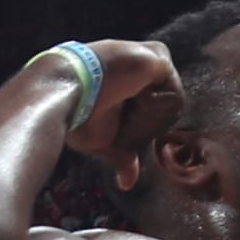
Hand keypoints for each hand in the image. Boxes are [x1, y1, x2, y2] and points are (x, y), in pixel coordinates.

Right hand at [61, 40, 184, 190]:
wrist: (65, 93)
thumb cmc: (78, 117)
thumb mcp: (105, 142)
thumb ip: (124, 157)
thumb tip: (128, 183)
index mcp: (128, 80)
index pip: (155, 115)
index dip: (141, 126)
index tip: (114, 118)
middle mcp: (141, 66)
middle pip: (167, 113)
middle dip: (144, 124)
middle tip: (113, 107)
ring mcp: (150, 58)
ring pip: (171, 107)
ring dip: (146, 115)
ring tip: (119, 98)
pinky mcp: (159, 56)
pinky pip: (174, 96)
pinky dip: (154, 105)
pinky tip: (129, 91)